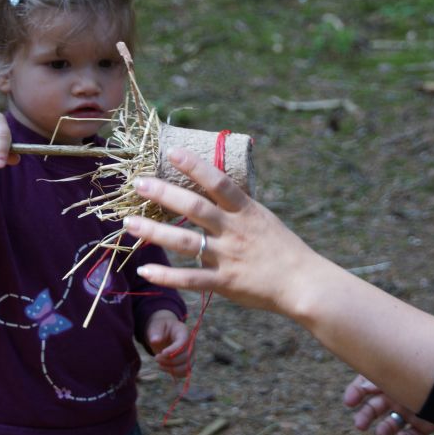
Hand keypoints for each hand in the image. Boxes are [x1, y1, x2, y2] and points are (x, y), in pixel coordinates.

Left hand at [125, 147, 322, 313]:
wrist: (304, 283)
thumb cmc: (284, 249)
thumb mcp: (264, 218)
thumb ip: (237, 207)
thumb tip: (214, 187)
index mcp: (246, 211)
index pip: (218, 181)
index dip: (194, 165)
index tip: (171, 152)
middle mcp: (234, 230)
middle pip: (194, 208)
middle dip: (164, 194)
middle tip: (138, 183)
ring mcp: (228, 256)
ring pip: (185, 242)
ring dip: (154, 231)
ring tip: (129, 224)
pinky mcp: (225, 283)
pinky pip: (191, 279)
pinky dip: (166, 276)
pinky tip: (144, 271)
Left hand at [146, 310, 191, 376]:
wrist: (163, 332)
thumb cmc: (160, 328)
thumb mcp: (156, 326)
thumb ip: (156, 333)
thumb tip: (155, 341)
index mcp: (183, 332)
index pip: (183, 342)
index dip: (174, 350)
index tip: (162, 353)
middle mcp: (190, 344)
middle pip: (186, 356)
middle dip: (170, 360)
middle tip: (156, 358)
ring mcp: (190, 354)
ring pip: (187, 366)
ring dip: (172, 369)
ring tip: (159, 365)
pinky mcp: (187, 362)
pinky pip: (185, 372)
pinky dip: (174, 374)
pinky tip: (164, 368)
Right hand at [344, 374, 433, 434]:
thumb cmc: (423, 365)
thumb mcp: (396, 365)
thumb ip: (377, 370)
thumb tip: (356, 379)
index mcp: (389, 377)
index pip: (366, 385)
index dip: (355, 393)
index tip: (349, 401)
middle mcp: (398, 393)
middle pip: (375, 407)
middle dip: (365, 416)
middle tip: (360, 424)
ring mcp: (411, 409)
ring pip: (392, 424)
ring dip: (384, 430)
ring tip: (381, 433)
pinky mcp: (425, 423)